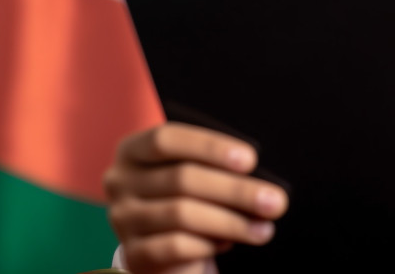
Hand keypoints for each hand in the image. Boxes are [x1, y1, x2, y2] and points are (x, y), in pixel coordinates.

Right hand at [105, 122, 287, 273]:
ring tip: (263, 228)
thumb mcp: (196, 173)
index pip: (166, 139)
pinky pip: (174, 246)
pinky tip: (228, 244)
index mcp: (133, 150)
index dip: (210, 147)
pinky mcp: (132, 255)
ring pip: (181, 214)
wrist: (168, 250)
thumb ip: (212, 165)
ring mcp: (122, 219)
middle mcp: (119, 181)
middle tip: (275, 201)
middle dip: (236, 190)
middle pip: (181, 178)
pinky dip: (207, 244)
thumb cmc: (190, 198)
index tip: (251, 159)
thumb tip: (256, 170)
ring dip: (231, 221)